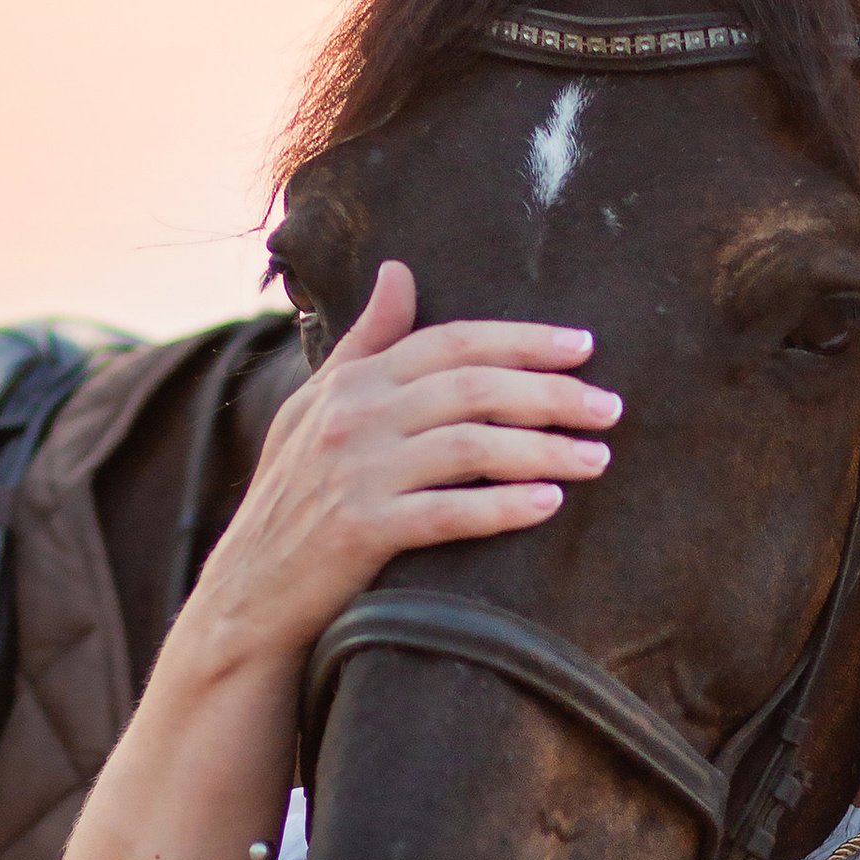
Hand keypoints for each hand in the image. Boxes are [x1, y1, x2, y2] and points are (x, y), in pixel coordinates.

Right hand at [182, 261, 622, 668]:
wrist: (248, 588)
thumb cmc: (292, 492)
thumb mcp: (316, 404)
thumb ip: (367, 342)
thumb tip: (399, 271)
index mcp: (352, 381)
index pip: (451, 342)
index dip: (522, 340)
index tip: (583, 347)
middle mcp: (355, 417)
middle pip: (473, 389)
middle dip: (551, 394)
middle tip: (610, 407)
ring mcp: (357, 475)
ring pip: (471, 447)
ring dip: (544, 450)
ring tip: (596, 458)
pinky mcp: (361, 532)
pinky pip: (448, 513)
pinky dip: (503, 507)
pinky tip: (549, 504)